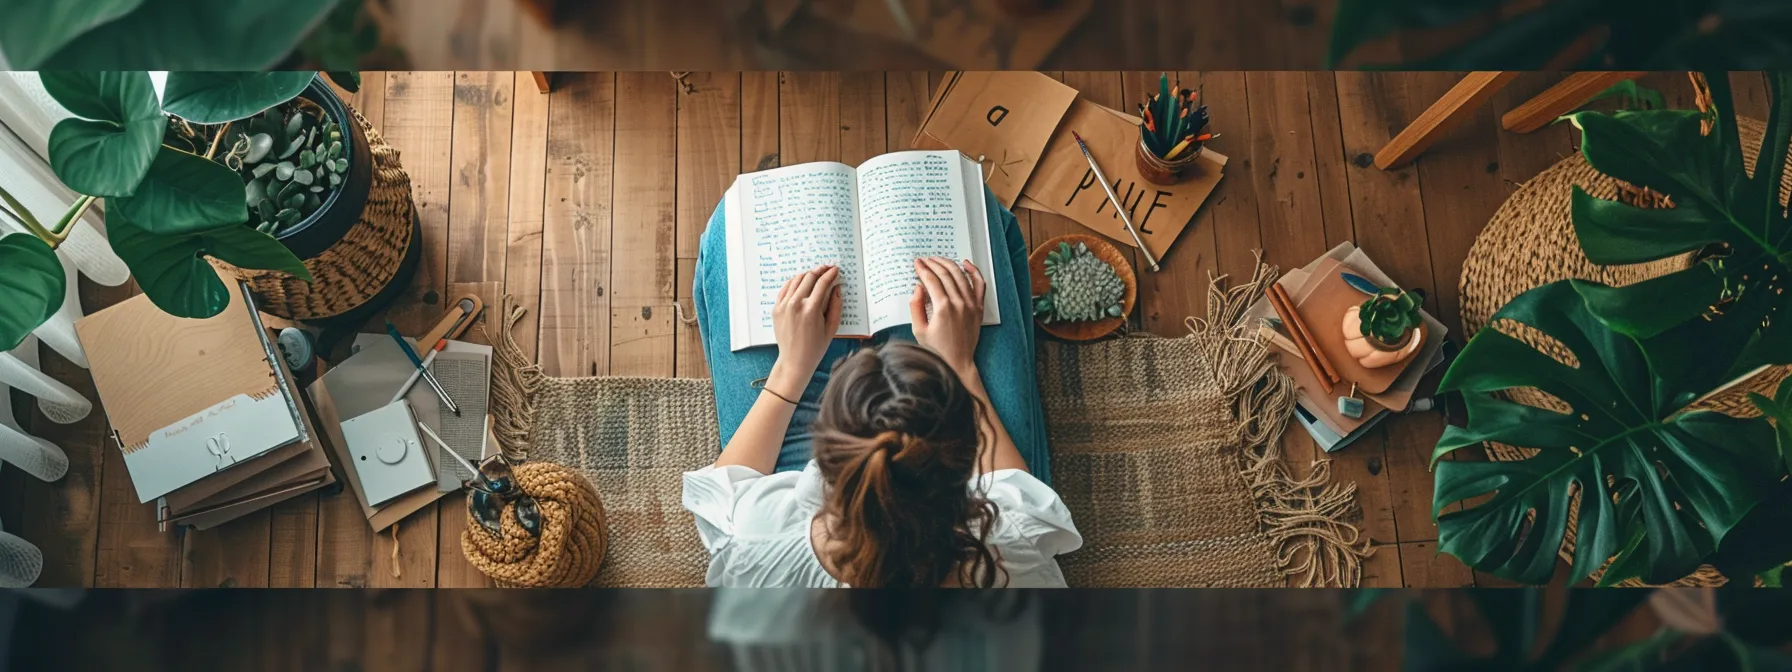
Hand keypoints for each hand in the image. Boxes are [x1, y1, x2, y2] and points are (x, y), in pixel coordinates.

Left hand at [770, 265, 841, 394]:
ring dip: (807, 274)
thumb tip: (837, 287)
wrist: (794, 360)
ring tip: (815, 274)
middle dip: (820, 270)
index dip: (830, 274)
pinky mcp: (776, 309)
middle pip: (809, 277)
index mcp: (811, 310)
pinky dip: (794, 282)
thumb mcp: (831, 328)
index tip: (835, 270)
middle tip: (827, 268)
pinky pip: (785, 288)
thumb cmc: (816, 347)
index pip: (822, 283)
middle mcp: (796, 305)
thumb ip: (836, 305)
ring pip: (796, 280)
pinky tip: (801, 281)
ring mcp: (784, 306)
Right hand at [909, 257, 983, 373]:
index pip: (931, 280)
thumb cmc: (937, 350)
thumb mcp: (918, 330)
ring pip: (960, 276)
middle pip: (945, 274)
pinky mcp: (978, 308)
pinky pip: (979, 284)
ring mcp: (971, 305)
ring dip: (948, 264)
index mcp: (942, 308)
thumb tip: (918, 287)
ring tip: (938, 260)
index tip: (917, 263)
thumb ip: (916, 306)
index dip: (923, 269)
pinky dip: (973, 272)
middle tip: (925, 260)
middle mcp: (958, 303)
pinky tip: (965, 264)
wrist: (957, 363)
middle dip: (933, 264)